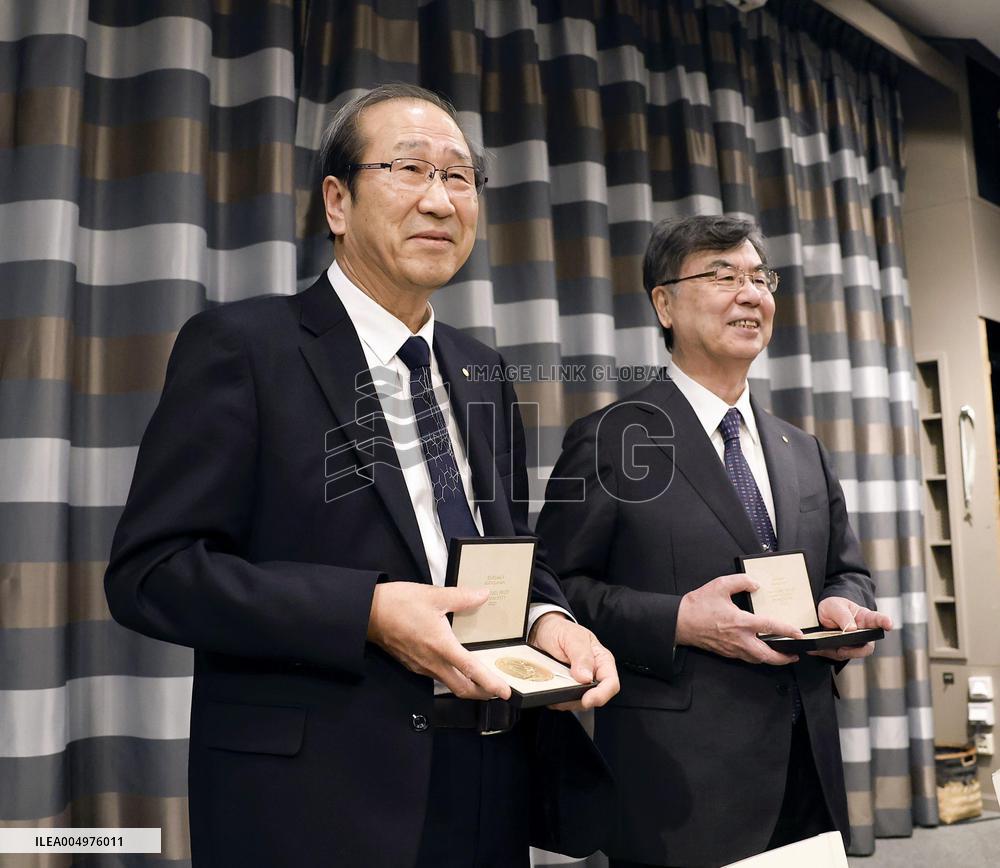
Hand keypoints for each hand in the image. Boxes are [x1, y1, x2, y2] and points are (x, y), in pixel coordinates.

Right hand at [367, 582, 510, 699]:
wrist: (367, 613)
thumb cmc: (398, 603)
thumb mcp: (433, 595)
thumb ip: (462, 597)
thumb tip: (483, 595)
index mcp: (441, 646)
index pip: (471, 670)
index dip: (490, 683)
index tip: (505, 692)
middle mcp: (432, 662)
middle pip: (461, 688)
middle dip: (482, 693)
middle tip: (497, 690)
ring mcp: (420, 666)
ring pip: (448, 683)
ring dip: (466, 685)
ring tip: (480, 678)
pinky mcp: (412, 664)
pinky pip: (436, 676)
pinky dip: (451, 676)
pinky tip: (454, 664)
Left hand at [528, 613, 619, 709]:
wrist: (542, 632)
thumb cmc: (560, 630)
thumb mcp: (572, 637)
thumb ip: (581, 655)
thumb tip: (586, 678)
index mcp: (602, 660)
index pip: (611, 683)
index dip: (601, 695)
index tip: (586, 699)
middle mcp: (593, 675)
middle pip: (593, 698)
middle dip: (577, 697)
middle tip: (562, 687)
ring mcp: (579, 684)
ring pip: (576, 703)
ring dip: (564, 698)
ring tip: (554, 680)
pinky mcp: (566, 690)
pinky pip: (562, 702)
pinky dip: (554, 697)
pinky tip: (549, 684)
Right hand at [675, 574, 803, 664]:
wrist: (679, 622)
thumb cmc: (698, 605)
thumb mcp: (719, 585)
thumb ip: (741, 581)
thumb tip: (755, 584)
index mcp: (741, 622)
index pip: (770, 628)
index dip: (787, 631)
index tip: (799, 634)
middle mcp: (740, 639)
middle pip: (768, 655)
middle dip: (784, 658)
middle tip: (794, 655)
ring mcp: (732, 648)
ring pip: (757, 660)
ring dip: (771, 659)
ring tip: (780, 655)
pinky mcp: (725, 652)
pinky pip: (746, 658)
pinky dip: (757, 657)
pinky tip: (758, 651)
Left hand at [807, 596, 892, 660]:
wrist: (821, 614)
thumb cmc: (834, 607)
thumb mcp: (834, 606)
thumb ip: (843, 616)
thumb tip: (852, 629)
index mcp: (865, 617)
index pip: (878, 619)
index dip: (885, 622)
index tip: (889, 624)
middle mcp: (864, 633)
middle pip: (867, 646)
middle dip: (856, 650)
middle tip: (841, 649)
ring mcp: (855, 644)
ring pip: (852, 654)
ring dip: (838, 652)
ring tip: (825, 646)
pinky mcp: (844, 651)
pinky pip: (838, 656)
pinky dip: (827, 653)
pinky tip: (817, 649)